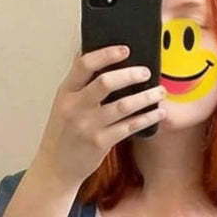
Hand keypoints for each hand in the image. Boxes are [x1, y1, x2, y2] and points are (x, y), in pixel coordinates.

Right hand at [32, 45, 166, 190]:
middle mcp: (75, 107)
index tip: (125, 50)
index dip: (106, 54)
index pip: (84, 64)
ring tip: (160, 91)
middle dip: (130, 74)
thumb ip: (78, 82)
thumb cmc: (62, 133)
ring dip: (145, 97)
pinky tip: (158, 113)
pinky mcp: (100, 143)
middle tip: (146, 72)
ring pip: (123, 106)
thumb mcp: (62, 104)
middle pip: (106, 82)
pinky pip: (129, 127)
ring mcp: (88, 126)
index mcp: (66, 92)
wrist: (56, 167)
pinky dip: (146, 118)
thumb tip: (91, 52)